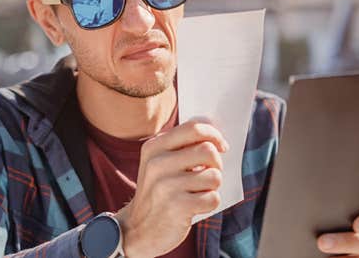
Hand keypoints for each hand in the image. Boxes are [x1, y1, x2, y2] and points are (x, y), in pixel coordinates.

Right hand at [114, 118, 228, 257]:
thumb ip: (182, 146)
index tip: (221, 146)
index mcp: (154, 147)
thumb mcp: (160, 164)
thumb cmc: (158, 193)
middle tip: (209, 173)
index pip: (193, 128)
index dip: (214, 134)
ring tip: (198, 192)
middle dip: (217, 163)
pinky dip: (210, 203)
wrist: (137, 230)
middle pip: (208, 150)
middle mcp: (157, 163)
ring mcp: (166, 185)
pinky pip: (212, 198)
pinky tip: (195, 206)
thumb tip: (215, 135)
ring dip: (213, 187)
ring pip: (214, 176)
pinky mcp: (177, 207)